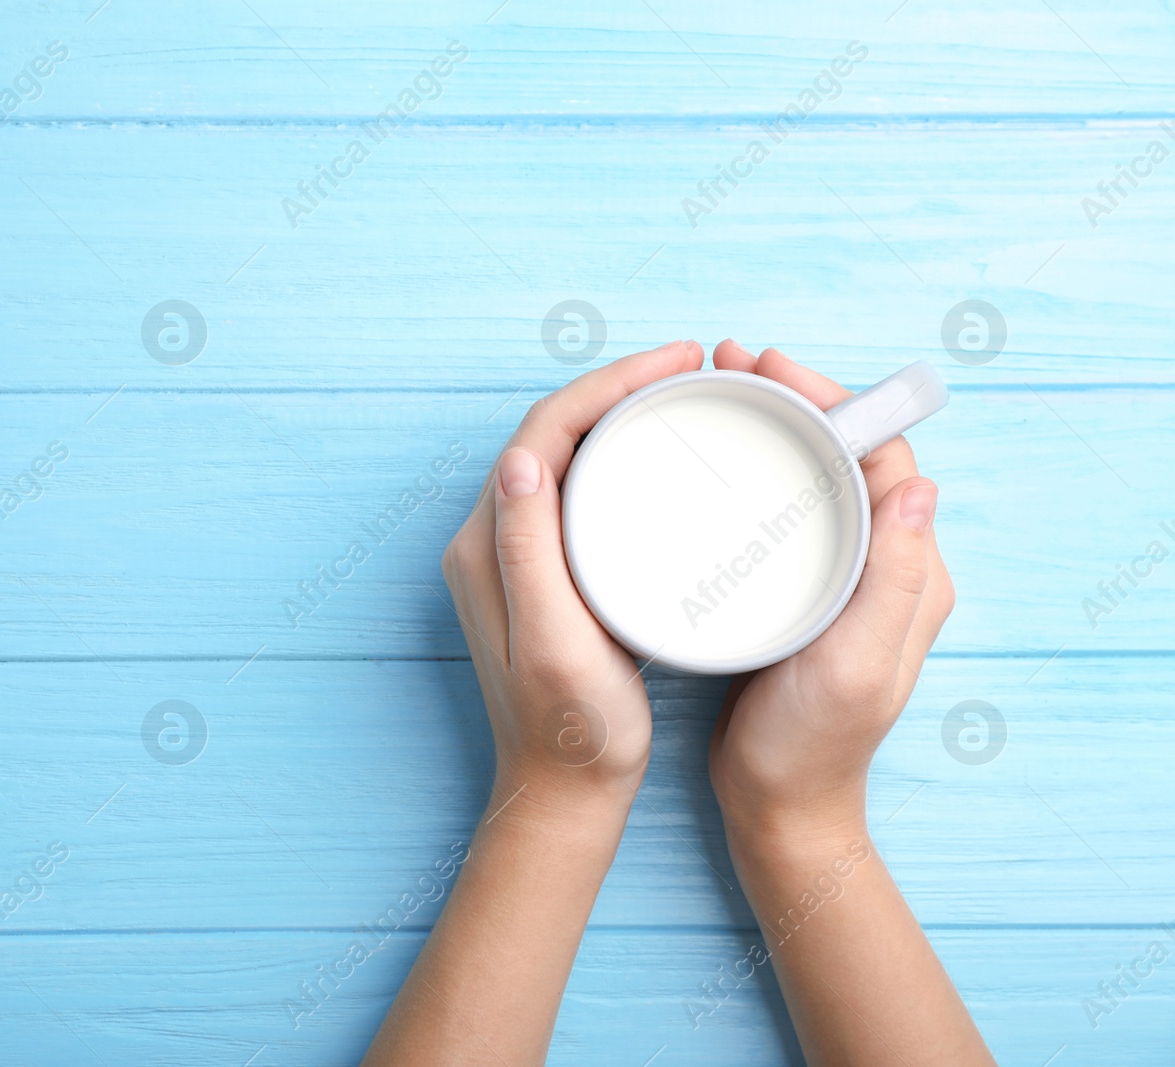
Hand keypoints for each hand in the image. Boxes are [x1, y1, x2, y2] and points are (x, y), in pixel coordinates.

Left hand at [441, 340, 704, 822]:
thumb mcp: (554, 643)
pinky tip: (664, 459)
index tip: (675, 363)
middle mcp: (490, 542)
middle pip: (553, 434)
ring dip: (619, 418)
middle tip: (690, 368)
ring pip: (567, 458)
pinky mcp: (544, 576)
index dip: (606, 386)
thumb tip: (522, 458)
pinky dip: (620, 461)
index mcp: (486, 547)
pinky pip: (579, 493)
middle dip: (617, 388)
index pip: (542, 433)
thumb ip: (527, 553)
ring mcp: (515, 558)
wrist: (563, 794)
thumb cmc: (570, 731)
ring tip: (684, 396)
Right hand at [705, 341, 955, 840]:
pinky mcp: (794, 592)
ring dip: (769, 430)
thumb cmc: (813, 746)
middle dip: (794, 401)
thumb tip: (921, 485)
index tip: (773, 371)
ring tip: (715, 397)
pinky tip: (707, 464)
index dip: (834, 403)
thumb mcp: (855, 666)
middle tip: (731, 366)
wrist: (778, 805)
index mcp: (908, 575)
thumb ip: (891, 582)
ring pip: (810, 478)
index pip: (883, 458)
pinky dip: (750, 474)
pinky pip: (781, 513)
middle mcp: (878, 566)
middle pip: (845, 455)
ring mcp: (834, 578)